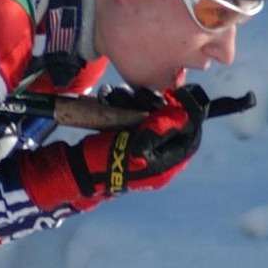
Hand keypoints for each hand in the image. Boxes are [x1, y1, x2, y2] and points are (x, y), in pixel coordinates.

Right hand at [18, 85, 209, 213]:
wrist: (77, 171)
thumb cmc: (105, 162)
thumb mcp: (135, 148)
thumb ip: (158, 131)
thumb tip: (182, 115)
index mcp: (166, 165)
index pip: (190, 137)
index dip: (187, 116)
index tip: (176, 96)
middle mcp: (159, 157)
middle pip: (170, 125)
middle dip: (154, 105)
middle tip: (140, 96)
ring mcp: (143, 148)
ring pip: (150, 118)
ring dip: (134, 103)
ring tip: (115, 97)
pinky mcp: (127, 139)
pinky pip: (133, 119)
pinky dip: (123, 107)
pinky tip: (109, 100)